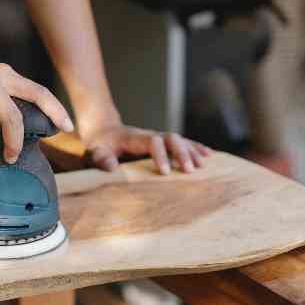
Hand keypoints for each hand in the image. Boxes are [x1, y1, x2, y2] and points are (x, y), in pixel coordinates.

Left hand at [82, 120, 210, 174]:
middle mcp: (150, 135)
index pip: (152, 141)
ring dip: (191, 151)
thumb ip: (101, 158)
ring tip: (201, 166)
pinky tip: (208, 155)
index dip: (160, 154)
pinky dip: (195, 148)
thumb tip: (112, 168)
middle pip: (171, 138)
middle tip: (189, 171)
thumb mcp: (95, 151)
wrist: (104, 132)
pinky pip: (183, 142)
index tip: (164, 172)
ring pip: (180, 140)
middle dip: (181, 153)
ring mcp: (158, 137)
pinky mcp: (163, 142)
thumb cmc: (100, 144)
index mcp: (135, 138)